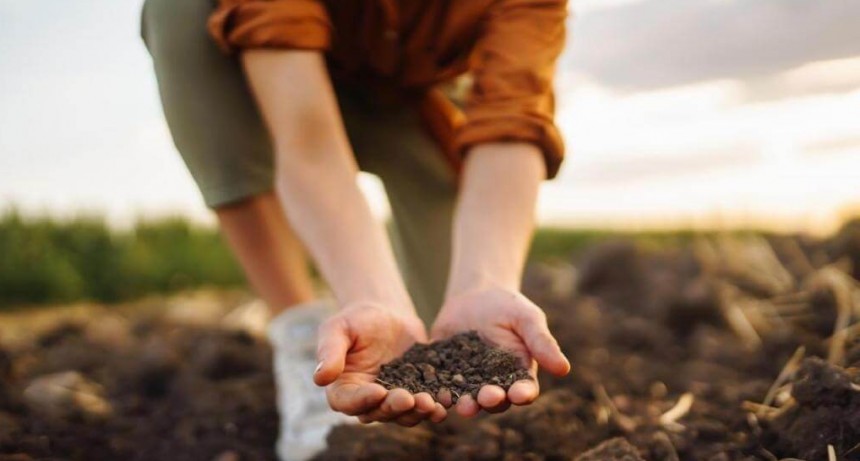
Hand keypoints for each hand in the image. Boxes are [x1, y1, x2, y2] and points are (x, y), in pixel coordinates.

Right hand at [313, 302, 447, 425]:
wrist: (386, 313)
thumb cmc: (356, 319)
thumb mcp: (338, 328)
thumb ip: (330, 352)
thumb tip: (319, 378)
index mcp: (343, 388)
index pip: (348, 402)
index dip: (362, 400)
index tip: (378, 391)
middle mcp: (367, 400)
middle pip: (378, 412)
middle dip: (394, 408)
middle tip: (409, 399)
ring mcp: (392, 399)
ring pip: (403, 415)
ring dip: (416, 413)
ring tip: (430, 404)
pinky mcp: (414, 393)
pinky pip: (423, 405)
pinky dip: (434, 407)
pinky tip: (445, 403)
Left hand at [430, 286, 569, 416]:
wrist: (475, 295)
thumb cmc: (509, 307)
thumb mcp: (528, 319)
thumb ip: (542, 342)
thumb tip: (564, 369)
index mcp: (518, 375)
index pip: (523, 390)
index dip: (522, 394)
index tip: (520, 394)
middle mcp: (494, 384)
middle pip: (495, 400)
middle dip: (491, 401)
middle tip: (487, 398)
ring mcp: (467, 381)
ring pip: (467, 398)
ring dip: (466, 404)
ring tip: (463, 405)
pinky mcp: (444, 373)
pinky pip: (442, 386)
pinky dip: (439, 392)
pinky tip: (436, 393)